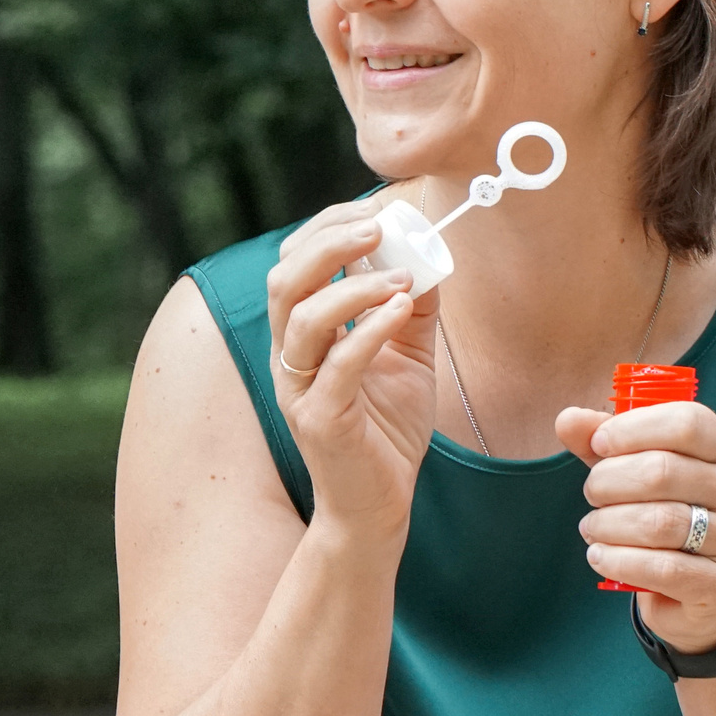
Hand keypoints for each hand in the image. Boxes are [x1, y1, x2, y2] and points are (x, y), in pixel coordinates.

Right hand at [266, 200, 440, 537]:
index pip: (295, 263)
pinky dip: (370, 330)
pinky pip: (338, 366)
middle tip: (378, 226)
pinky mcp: (320, 420)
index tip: (373, 210)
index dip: (326, 228)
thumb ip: (411, 307)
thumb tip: (430, 255)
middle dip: (328, 243)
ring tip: (403, 278)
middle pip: (285, 279)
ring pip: (302, 318)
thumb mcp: (407, 355)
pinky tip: (402, 310)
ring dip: (354, 286)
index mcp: (302, 335)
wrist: (378, 505)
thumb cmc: (386, 430)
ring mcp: (298, 388)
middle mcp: (289, 356)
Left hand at [557, 401, 715, 654]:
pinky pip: (664, 568)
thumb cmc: (659, 513)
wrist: (693, 592)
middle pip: (662, 471)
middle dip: (607, 483)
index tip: (598, 444)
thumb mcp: (630, 470)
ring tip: (593, 528)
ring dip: (607, 525)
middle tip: (592, 496)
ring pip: (660, 522)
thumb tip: (568, 419)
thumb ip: (600, 441)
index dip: (631, 429)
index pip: (686, 422)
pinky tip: (601, 557)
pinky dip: (619, 561)